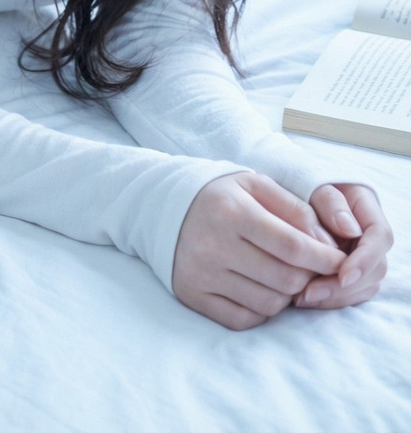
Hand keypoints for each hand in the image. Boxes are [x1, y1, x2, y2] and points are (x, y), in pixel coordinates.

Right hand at [173, 172, 346, 330]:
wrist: (164, 208)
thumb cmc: (222, 196)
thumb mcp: (256, 185)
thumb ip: (295, 209)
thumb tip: (328, 245)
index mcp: (232, 211)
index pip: (293, 247)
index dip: (325, 259)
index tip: (340, 260)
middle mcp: (213, 245)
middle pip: (285, 279)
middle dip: (308, 276)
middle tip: (308, 266)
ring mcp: (201, 274)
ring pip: (269, 304)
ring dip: (286, 294)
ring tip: (281, 274)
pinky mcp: (193, 296)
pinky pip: (244, 319)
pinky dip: (262, 309)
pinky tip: (259, 287)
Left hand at [293, 184, 392, 309]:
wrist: (287, 189)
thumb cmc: (301, 182)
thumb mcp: (313, 184)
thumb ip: (330, 202)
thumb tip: (350, 229)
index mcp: (367, 208)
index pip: (380, 237)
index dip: (365, 260)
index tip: (342, 276)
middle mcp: (370, 235)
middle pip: (376, 268)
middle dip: (345, 286)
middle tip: (310, 294)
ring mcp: (362, 254)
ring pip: (365, 286)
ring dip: (336, 297)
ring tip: (301, 299)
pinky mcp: (349, 271)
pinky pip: (350, 292)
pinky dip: (330, 299)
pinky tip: (303, 299)